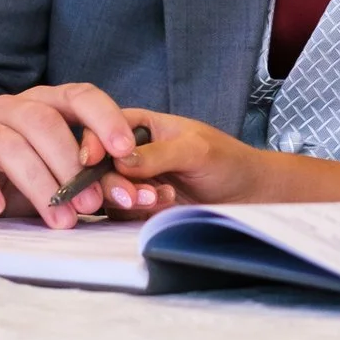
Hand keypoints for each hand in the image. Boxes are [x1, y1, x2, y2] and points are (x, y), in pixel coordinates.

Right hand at [0, 84, 175, 226]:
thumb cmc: (18, 182)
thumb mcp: (60, 180)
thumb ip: (95, 182)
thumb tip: (141, 195)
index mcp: (47, 104)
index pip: (81, 95)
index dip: (105, 118)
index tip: (125, 150)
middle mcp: (14, 108)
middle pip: (46, 121)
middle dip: (72, 164)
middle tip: (92, 205)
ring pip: (11, 144)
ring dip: (39, 183)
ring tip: (59, 220)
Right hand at [107, 111, 270, 209]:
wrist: (247, 196)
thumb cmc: (227, 161)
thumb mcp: (195, 150)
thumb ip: (157, 153)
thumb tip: (120, 159)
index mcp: (141, 126)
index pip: (105, 128)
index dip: (94, 142)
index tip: (92, 159)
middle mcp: (132, 153)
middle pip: (99, 165)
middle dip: (112, 180)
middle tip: (132, 194)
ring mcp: (135, 181)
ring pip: (108, 191)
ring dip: (127, 198)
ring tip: (160, 199)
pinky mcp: (139, 207)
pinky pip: (121, 213)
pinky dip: (136, 213)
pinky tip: (164, 206)